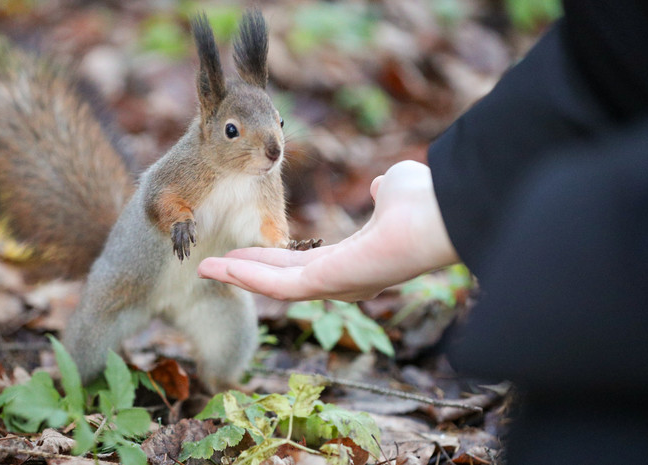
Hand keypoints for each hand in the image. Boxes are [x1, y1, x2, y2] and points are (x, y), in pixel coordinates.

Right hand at [197, 160, 459, 300]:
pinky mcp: (328, 285)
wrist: (442, 215)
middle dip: (244, 272)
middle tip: (211, 266)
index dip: (268, 257)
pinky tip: (222, 266)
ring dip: (238, 277)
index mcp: (351, 260)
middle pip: (280, 280)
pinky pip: (281, 286)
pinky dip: (249, 277)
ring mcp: (333, 286)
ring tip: (205, 268)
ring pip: (274, 286)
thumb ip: (382, 191)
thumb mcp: (392, 189)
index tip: (241, 250)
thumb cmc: (424, 202)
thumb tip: (381, 186)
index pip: (300, 265)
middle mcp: (340, 280)